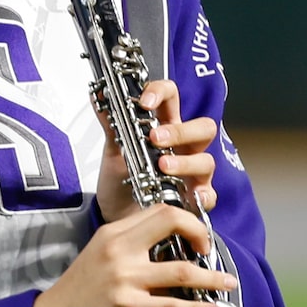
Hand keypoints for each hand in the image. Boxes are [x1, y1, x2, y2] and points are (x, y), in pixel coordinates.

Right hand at [29, 202, 237, 306]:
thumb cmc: (74, 296)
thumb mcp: (99, 258)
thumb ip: (130, 249)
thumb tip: (169, 252)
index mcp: (111, 233)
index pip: (157, 210)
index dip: (186, 219)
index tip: (197, 236)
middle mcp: (117, 248)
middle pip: (171, 223)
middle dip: (201, 235)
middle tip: (210, 251)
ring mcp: (121, 276)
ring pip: (180, 270)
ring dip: (211, 278)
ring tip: (227, 283)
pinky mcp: (125, 305)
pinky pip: (171, 306)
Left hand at [95, 79, 220, 223]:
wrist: (116, 214)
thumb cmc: (120, 179)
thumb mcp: (113, 150)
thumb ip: (110, 123)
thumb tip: (99, 95)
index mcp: (165, 128)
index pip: (172, 98)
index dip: (161, 93)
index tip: (144, 102)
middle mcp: (183, 147)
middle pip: (203, 127)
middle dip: (181, 131)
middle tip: (156, 138)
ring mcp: (192, 173)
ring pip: (206, 160)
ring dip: (185, 162)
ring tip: (162, 167)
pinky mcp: (193, 199)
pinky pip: (208, 196)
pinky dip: (202, 195)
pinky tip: (189, 196)